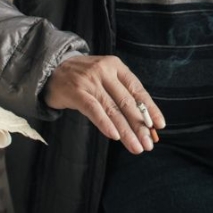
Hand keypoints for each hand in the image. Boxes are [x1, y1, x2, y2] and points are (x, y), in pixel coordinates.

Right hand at [43, 55, 165, 153]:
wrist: (52, 69)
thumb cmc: (84, 77)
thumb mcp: (105, 77)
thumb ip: (121, 94)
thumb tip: (143, 122)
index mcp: (116, 66)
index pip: (137, 89)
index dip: (149, 108)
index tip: (159, 125)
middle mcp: (105, 71)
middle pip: (127, 101)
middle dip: (140, 125)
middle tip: (149, 143)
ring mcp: (90, 81)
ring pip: (112, 109)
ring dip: (126, 131)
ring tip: (136, 146)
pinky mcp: (76, 92)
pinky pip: (93, 110)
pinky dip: (105, 123)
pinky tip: (114, 136)